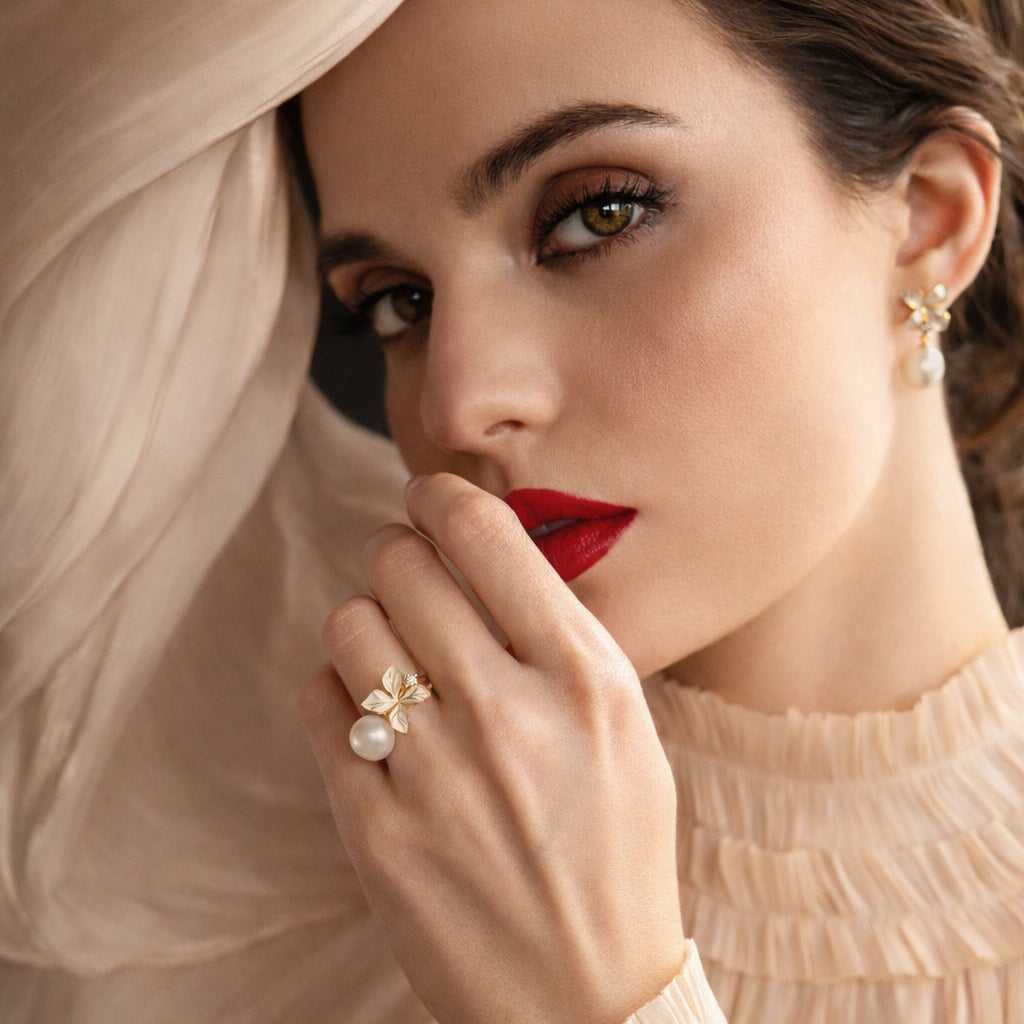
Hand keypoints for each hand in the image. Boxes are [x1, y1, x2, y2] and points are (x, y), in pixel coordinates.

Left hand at [299, 473, 685, 1023]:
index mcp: (586, 680)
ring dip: (365, 624)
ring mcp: (438, 777)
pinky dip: (337, 695)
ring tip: (393, 655)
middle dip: (394, 553)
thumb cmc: (614, 845)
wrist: (587, 997)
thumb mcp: (627, 725)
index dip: (439, 496)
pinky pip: (319, 705)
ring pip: (349, 625)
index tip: (427, 498)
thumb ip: (558, 634)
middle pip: (399, 564)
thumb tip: (476, 550)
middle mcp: (510, 716)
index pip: (484, 535)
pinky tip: (373, 720)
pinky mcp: (377, 833)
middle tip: (405, 575)